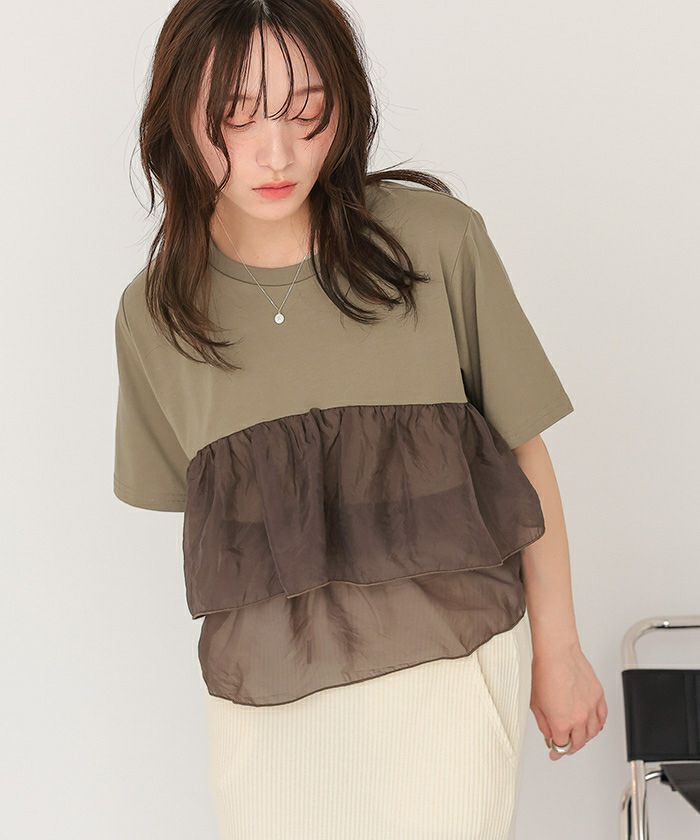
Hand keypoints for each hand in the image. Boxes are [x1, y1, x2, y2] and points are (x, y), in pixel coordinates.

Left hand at [530, 642, 606, 759]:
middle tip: (564, 745)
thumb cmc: (545, 672)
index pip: (561, 746)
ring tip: (576, 736)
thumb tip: (549, 734)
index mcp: (561, 722)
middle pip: (578, 743)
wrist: (557, 653)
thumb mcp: (535, 704)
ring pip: (592, 733)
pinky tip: (592, 726)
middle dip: (569, 747)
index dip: (556, 750)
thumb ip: (543, 724)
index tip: (554, 752)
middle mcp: (579, 718)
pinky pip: (603, 719)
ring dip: (583, 738)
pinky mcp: (599, 697)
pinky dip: (598, 725)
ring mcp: (591, 708)